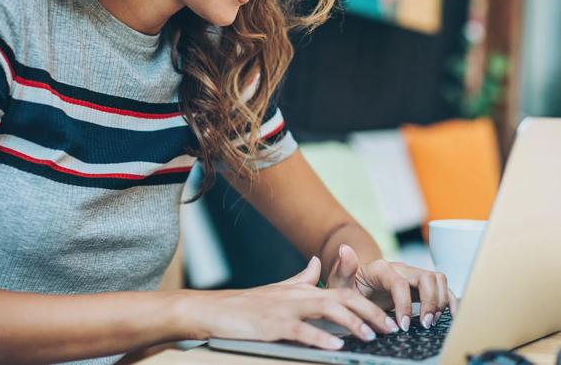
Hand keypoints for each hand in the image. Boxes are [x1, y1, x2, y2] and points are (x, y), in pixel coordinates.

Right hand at [190, 256, 401, 349]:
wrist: (217, 309)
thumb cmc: (249, 304)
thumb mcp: (279, 289)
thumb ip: (302, 278)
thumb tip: (317, 263)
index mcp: (303, 290)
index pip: (343, 292)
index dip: (368, 304)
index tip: (387, 318)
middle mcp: (298, 296)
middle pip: (342, 298)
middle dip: (369, 312)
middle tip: (391, 328)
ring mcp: (286, 309)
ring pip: (326, 310)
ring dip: (351, 323)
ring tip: (370, 336)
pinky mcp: (272, 325)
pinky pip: (300, 330)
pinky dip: (319, 338)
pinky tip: (335, 347)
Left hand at [327, 244, 458, 331]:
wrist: (355, 285)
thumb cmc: (349, 286)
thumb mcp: (340, 281)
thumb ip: (342, 268)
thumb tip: (344, 249)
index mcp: (381, 268)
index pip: (399, 282)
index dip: (404, 304)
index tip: (401, 326)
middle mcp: (400, 269)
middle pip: (425, 277)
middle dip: (429, 302)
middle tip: (423, 325)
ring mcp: (412, 276)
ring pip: (437, 280)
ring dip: (440, 301)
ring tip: (430, 322)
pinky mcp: (420, 286)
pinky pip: (442, 288)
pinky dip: (450, 300)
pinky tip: (449, 317)